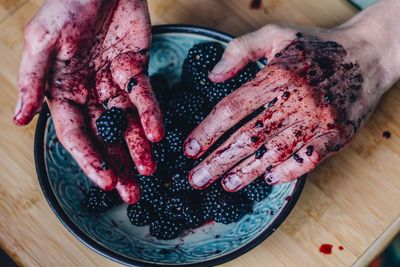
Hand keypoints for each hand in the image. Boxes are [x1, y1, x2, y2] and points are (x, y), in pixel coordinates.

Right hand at [13, 0, 162, 202]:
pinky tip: (157, 135)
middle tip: (131, 194)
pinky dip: (152, 116)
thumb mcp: (42, 40)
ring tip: (149, 172)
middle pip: (104, 138)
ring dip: (138, 149)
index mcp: (62, 92)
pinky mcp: (135, 73)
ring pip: (127, 125)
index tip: (105, 181)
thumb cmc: (66, 6)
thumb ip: (32, 80)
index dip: (89, 159)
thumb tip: (18, 120)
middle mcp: (88, 94)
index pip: (75, 134)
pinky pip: (145, 99)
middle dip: (117, 165)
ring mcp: (113, 85)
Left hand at [184, 13, 399, 190]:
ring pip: (275, 153)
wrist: (367, 54)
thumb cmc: (316, 45)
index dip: (207, 131)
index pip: (232, 109)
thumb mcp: (275, 34)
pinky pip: (309, 159)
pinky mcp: (337, 133)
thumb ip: (239, 51)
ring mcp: (318, 119)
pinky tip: (268, 178)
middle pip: (248, 137)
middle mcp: (296, 99)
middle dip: (218, 161)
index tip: (190, 149)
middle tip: (196, 178)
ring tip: (225, 185)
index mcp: (276, 76)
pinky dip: (288, 172)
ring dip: (247, 173)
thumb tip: (212, 76)